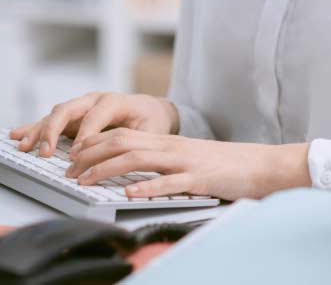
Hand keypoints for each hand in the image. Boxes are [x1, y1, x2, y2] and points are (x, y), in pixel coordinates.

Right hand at [10, 92, 178, 156]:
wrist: (151, 110)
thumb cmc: (151, 122)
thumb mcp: (151, 132)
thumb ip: (134, 141)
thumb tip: (114, 156)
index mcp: (115, 101)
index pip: (96, 114)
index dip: (85, 133)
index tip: (77, 153)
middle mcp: (94, 99)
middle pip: (68, 109)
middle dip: (54, 130)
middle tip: (46, 152)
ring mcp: (81, 106)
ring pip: (55, 114)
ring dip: (39, 130)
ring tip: (24, 145)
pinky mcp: (73, 117)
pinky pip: (51, 120)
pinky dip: (34, 127)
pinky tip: (17, 134)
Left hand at [65, 128, 311, 200]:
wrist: (262, 165)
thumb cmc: (225, 166)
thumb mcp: (187, 159)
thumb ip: (162, 162)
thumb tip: (133, 174)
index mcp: (167, 142)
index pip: (122, 135)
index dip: (93, 144)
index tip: (72, 156)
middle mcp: (171, 147)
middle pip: (122, 142)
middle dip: (90, 155)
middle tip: (69, 169)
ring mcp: (185, 162)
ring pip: (139, 158)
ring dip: (108, 169)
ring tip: (86, 180)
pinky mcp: (200, 179)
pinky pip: (170, 183)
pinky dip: (147, 188)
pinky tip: (129, 195)